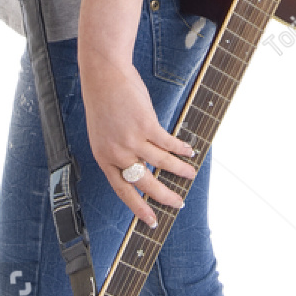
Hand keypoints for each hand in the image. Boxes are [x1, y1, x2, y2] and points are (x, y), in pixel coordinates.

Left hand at [79, 55, 197, 227]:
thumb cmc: (104, 102)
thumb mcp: (104, 134)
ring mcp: (132, 139)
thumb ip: (119, 151)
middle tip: (178, 203)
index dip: (138, 207)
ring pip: (162, 163)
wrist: (104, 75)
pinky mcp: (146, 125)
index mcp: (104, 158)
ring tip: (191, 174)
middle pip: (145, 183)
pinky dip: (181, 150)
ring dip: (180, 170)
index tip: (151, 220)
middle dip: (164, 196)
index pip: (123, 191)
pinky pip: (168, 143)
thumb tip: (142, 166)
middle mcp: (117, 153)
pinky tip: (189, 152)